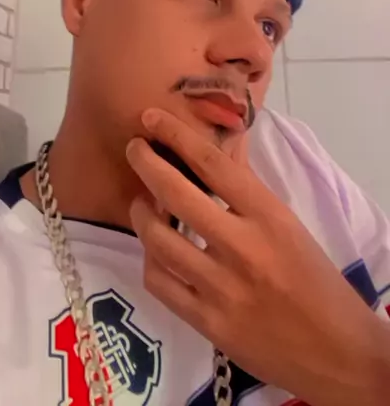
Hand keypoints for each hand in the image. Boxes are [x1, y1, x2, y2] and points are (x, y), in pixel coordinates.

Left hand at [126, 109, 388, 405]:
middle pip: (177, 194)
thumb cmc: (316, 281)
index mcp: (269, 217)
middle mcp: (243, 248)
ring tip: (142, 202)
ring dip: (142, 213)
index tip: (151, 118)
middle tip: (134, 149)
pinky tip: (154, 249)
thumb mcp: (288, 226)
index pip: (213, 164)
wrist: (337, 352)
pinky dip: (150, 259)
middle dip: (146, 164)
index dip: (176, 135)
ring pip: (159, 239)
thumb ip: (248, 188)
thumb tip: (221, 145)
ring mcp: (222, 288)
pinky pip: (160, 283)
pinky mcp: (208, 323)